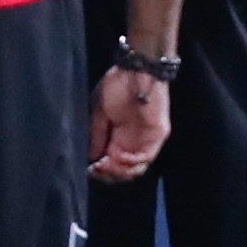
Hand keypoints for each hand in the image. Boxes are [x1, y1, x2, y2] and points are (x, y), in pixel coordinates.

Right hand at [91, 65, 171, 179]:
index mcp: (117, 136)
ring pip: (135, 168)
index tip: (89, 169)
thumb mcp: (98, 111)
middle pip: (122, 170)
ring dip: (119, 171)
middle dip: (108, 174)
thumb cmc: (116, 86)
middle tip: (97, 169)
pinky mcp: (157, 136)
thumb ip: (97, 135)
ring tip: (107, 164)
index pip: (110, 163)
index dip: (100, 170)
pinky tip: (119, 155)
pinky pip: (147, 158)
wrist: (138, 72)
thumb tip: (91, 157)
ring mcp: (145, 140)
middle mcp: (131, 142)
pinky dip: (132, 161)